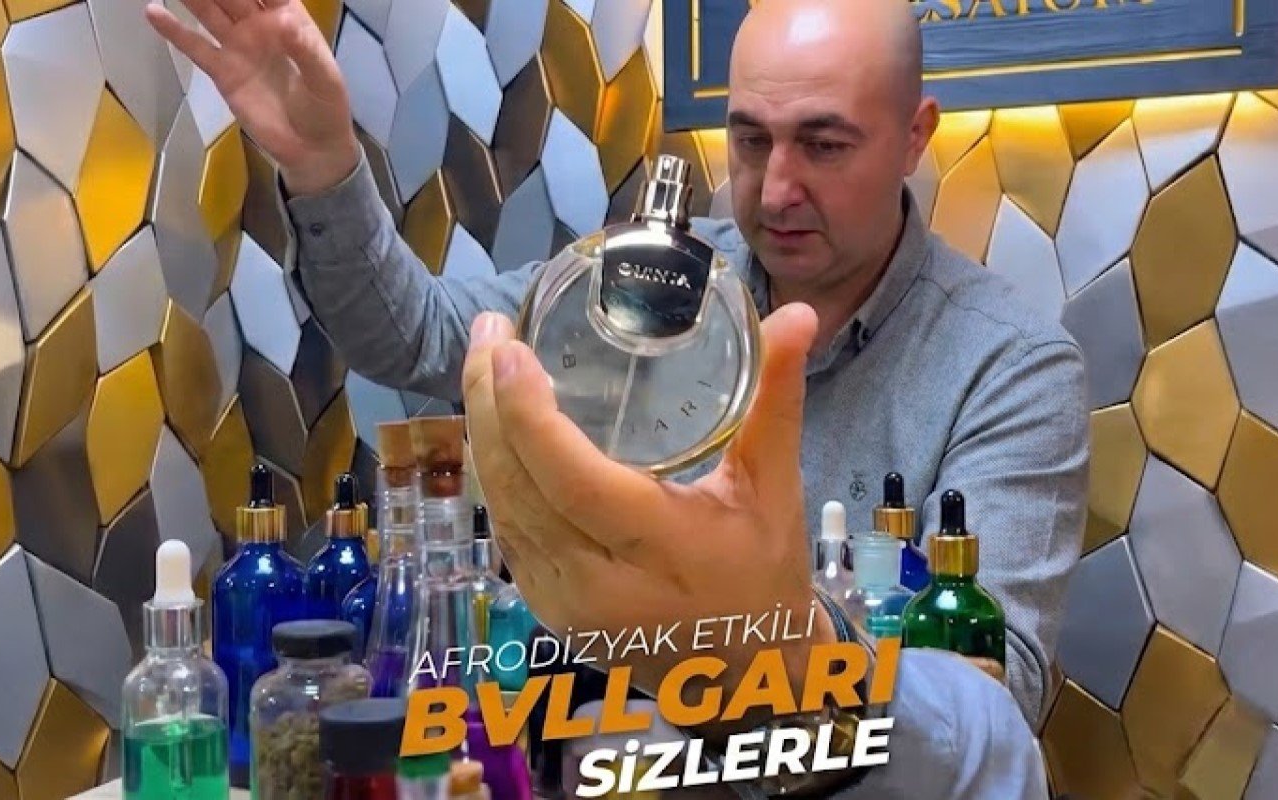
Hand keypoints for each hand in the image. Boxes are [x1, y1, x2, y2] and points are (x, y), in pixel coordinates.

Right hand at [144, 0, 359, 193]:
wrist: (310, 148)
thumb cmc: (326, 109)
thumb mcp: (325, 79)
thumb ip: (306, 51)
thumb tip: (283, 21)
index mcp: (290, 19)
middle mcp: (260, 25)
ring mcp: (239, 46)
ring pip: (210, 11)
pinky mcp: (222, 71)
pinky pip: (195, 46)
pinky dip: (174, 30)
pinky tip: (153, 12)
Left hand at [461, 304, 836, 707]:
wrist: (752, 673)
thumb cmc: (766, 571)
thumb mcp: (776, 484)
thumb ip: (776, 396)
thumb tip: (795, 312)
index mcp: (662, 548)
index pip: (572, 480)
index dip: (530, 416)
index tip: (511, 352)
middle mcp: (602, 585)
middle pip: (519, 487)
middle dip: (489, 403)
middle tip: (490, 331)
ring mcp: (567, 606)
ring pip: (502, 510)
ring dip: (482, 435)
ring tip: (484, 366)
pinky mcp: (550, 614)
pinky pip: (508, 535)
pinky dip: (495, 478)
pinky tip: (492, 429)